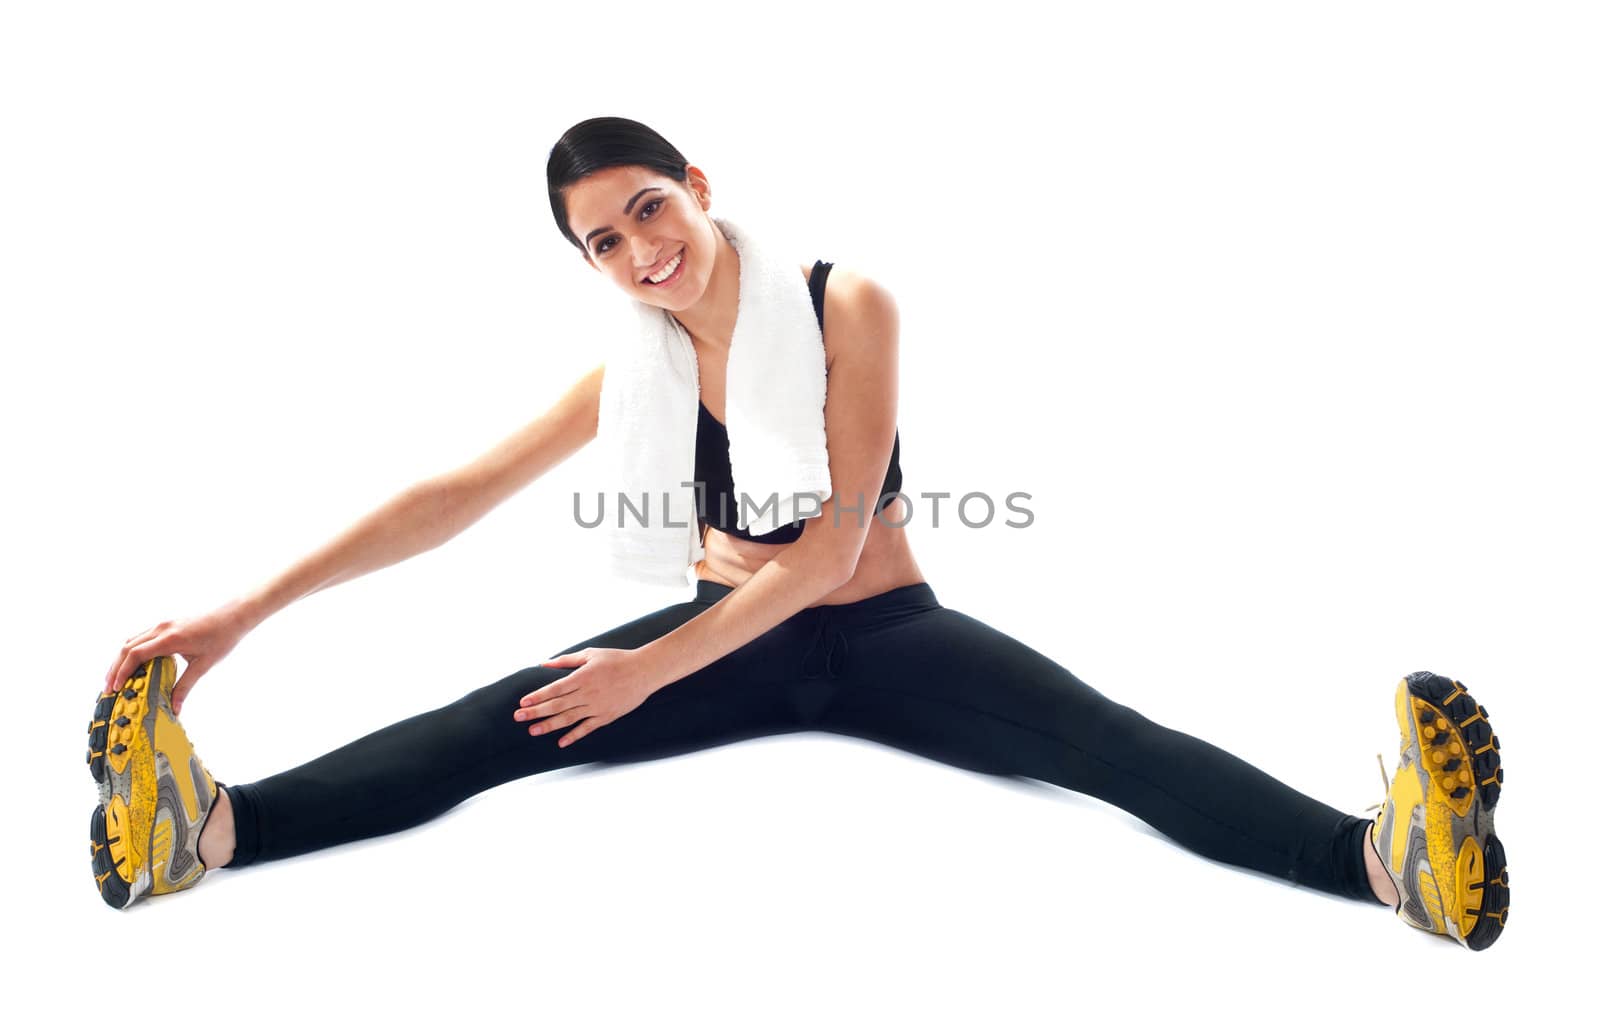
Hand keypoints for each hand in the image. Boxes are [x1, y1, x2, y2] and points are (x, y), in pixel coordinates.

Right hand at [102, 601, 253, 714]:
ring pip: (132, 640)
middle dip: (115, 668)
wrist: (234, 616)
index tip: (114, 687)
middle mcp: (162, 628)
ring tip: (116, 678)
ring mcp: (163, 624)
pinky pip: (141, 637)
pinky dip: (132, 651)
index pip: (135, 654)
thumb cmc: (222, 637)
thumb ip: (185, 686)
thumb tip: (175, 707)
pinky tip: (132, 664)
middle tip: (109, 687)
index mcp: (170, 638)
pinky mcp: (166, 624)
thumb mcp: (204, 665)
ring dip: (121, 659)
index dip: (122, 672)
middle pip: (127, 647)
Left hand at [515, 647, 658, 748]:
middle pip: (557, 705)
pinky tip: (561, 742)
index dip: (537, 697)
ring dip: (549, 726)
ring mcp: (597, 707)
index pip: (554, 689)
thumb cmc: (617, 659)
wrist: (644, 672)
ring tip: (533, 731)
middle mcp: (587, 694)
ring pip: (568, 719)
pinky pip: (587, 728)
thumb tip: (544, 663)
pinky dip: (574, 736)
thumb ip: (566, 660)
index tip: (522, 703)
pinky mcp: (606, 717)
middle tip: (518, 718)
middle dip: (536, 712)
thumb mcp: (591, 654)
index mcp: (582, 677)